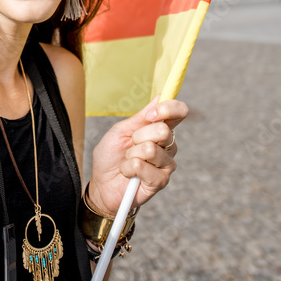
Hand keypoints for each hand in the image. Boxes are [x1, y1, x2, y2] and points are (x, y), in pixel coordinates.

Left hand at [87, 96, 188, 215]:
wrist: (102, 184)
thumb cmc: (111, 156)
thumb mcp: (121, 131)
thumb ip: (141, 117)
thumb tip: (160, 96)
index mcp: (159, 129)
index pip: (178, 112)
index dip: (168, 109)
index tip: (150, 115)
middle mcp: (168, 146)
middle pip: (163, 130)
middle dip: (138, 136)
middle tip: (129, 145)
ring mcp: (166, 164)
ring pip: (151, 149)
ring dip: (131, 154)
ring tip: (127, 161)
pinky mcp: (161, 181)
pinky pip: (142, 166)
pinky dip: (128, 168)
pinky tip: (129, 174)